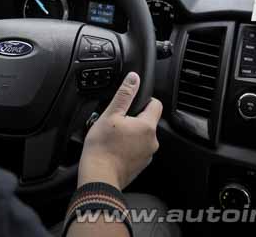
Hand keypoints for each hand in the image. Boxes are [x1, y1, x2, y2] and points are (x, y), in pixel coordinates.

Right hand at [78, 72, 162, 189]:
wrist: (99, 177)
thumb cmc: (102, 147)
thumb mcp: (110, 115)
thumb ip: (124, 95)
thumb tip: (134, 79)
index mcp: (147, 126)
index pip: (156, 104)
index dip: (144, 99)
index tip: (130, 103)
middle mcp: (152, 141)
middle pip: (147, 121)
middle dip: (133, 118)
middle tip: (115, 121)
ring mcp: (147, 155)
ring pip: (141, 136)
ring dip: (130, 133)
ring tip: (112, 136)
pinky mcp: (140, 165)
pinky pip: (137, 149)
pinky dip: (128, 147)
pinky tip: (114, 148)